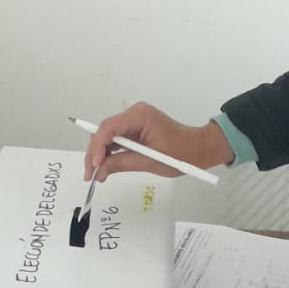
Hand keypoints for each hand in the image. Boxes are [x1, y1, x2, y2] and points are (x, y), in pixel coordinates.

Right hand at [83, 102, 233, 180]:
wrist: (198, 148)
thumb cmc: (181, 152)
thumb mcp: (149, 161)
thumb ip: (122, 164)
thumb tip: (100, 171)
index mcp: (140, 116)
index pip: (109, 127)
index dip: (97, 146)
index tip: (94, 165)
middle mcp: (135, 113)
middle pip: (104, 131)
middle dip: (95, 153)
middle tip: (90, 174)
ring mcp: (135, 119)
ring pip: (108, 135)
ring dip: (101, 154)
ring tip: (96, 174)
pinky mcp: (136, 127)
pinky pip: (117, 138)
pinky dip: (110, 152)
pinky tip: (105, 166)